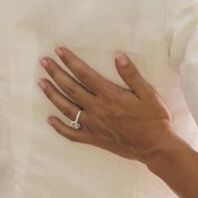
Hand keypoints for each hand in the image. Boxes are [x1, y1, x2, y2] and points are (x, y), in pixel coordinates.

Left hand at [39, 48, 175, 162]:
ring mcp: (93, 125)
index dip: (71, 61)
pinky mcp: (94, 139)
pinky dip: (59, 127)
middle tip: (43, 62)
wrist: (156, 147)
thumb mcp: (148, 93)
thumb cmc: (154, 118)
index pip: (85, 74)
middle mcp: (97, 109)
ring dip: (52, 95)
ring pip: (67, 108)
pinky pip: (72, 134)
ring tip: (41, 83)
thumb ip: (131, 75)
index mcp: (109, 95)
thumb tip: (118, 56)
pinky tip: (50, 120)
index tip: (59, 51)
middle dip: (56, 73)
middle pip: (71, 88)